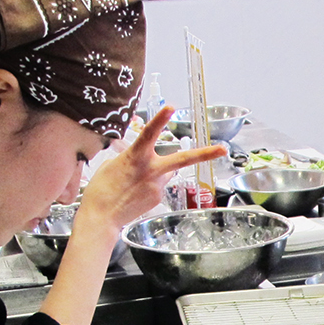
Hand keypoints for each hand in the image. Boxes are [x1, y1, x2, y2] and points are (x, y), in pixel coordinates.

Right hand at [78, 106, 227, 231]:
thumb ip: (133, 157)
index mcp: (135, 157)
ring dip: (158, 171)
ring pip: (166, 171)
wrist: (101, 217)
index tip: (171, 107)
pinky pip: (160, 185)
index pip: (149, 133)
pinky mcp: (158, 198)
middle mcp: (150, 170)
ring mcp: (157, 186)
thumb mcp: (112, 164)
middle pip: (183, 159)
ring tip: (134, 182)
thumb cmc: (101, 189)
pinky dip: (151, 185)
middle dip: (205, 154)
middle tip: (223, 149)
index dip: (160, 119)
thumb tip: (144, 158)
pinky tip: (135, 192)